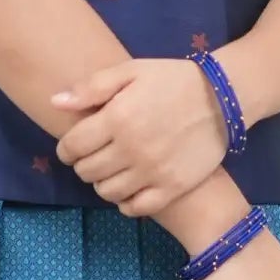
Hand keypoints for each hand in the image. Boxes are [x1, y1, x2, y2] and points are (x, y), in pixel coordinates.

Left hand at [50, 56, 230, 214]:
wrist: (223, 97)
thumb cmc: (173, 80)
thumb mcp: (131, 71)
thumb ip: (92, 87)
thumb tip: (55, 102)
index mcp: (117, 118)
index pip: (72, 147)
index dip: (67, 149)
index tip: (74, 146)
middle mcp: (131, 149)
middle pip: (87, 172)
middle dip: (83, 164)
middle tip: (95, 155)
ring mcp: (152, 172)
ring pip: (107, 192)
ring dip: (103, 183)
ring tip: (112, 170)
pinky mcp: (172, 187)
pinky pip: (135, 208)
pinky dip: (126, 202)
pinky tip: (130, 187)